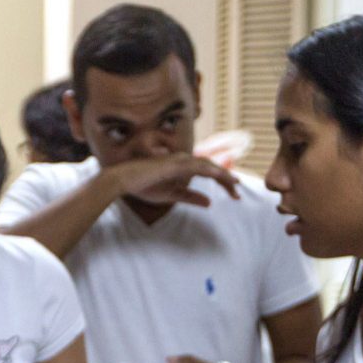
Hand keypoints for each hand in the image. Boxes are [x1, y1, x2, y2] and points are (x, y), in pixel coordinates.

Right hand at [104, 152, 240, 207]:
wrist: (123, 181)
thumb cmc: (143, 186)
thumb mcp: (172, 195)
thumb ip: (190, 197)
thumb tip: (210, 202)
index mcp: (183, 167)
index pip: (208, 173)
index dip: (223, 182)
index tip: (234, 194)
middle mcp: (184, 160)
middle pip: (212, 168)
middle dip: (227, 179)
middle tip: (238, 193)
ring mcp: (180, 160)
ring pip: (207, 166)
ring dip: (222, 175)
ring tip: (235, 185)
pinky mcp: (174, 164)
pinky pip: (197, 167)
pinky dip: (210, 171)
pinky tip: (221, 176)